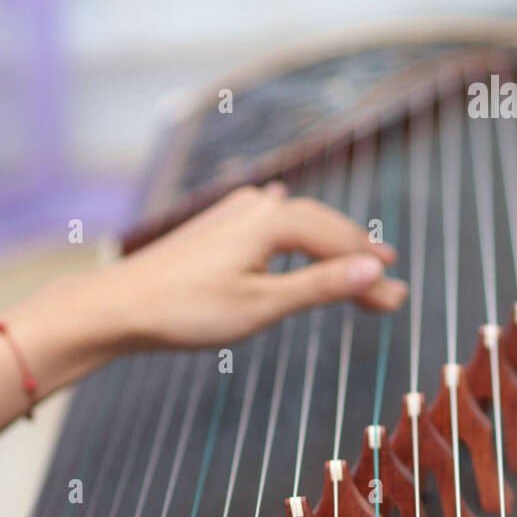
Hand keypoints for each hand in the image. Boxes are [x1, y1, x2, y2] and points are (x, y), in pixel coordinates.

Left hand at [85, 183, 406, 350]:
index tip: (396, 299)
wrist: (119, 306)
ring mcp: (234, 213)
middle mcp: (257, 206)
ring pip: (298, 227)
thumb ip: (319, 286)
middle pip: (323, 232)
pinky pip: (271, 223)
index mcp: (273, 220)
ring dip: (328, 250)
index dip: (369, 273)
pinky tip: (287, 216)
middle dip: (357, 262)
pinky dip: (294, 235)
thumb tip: (372, 271)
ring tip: (356, 269)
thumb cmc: (186, 310)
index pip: (339, 244)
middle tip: (389, 295)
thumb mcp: (262, 305)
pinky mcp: (217, 226)